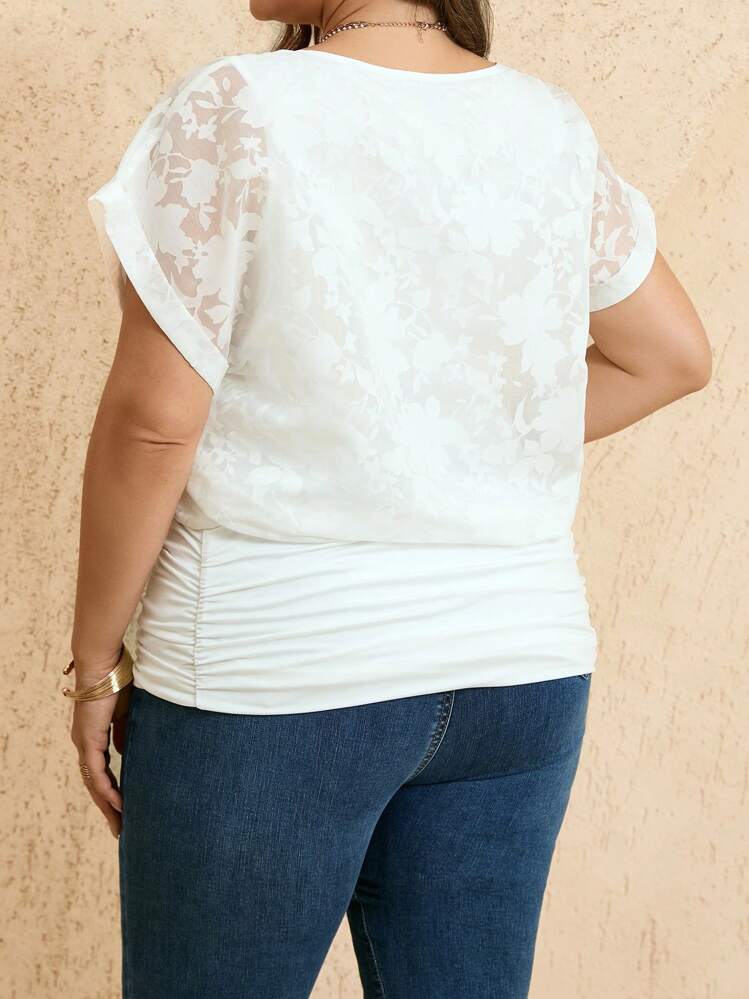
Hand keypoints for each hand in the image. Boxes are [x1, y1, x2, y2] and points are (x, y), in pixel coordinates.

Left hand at [68, 653, 126, 838]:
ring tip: (121, 825)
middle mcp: (85, 744)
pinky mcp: (89, 740)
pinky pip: (97, 773)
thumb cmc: (118, 682)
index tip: (125, 809)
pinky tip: (120, 804)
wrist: (105, 665)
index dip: (113, 792)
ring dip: (108, 806)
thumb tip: (127, 755)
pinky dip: (107, 790)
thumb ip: (126, 735)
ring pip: (94, 784)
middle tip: (122, 829)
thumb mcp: (127, 713)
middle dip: (109, 809)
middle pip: (95, 785)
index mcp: (93, 737)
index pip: (102, 773)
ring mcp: (84, 744)